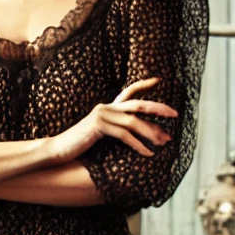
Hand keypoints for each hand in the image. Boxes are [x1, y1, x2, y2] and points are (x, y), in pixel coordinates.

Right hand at [47, 77, 178, 162]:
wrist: (58, 149)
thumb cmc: (79, 144)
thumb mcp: (100, 133)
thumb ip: (117, 128)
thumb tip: (139, 133)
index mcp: (107, 107)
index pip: (128, 92)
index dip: (143, 84)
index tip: (158, 80)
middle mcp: (106, 107)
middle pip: (138, 105)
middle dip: (159, 109)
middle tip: (175, 115)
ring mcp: (102, 116)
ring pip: (134, 122)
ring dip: (151, 132)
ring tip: (164, 142)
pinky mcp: (98, 127)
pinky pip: (124, 135)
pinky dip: (139, 145)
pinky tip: (148, 153)